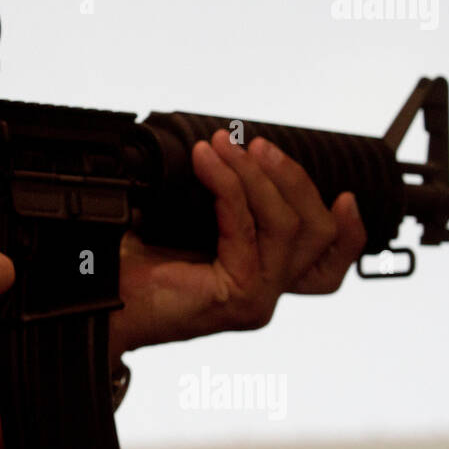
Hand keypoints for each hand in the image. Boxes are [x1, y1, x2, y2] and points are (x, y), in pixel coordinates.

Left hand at [110, 129, 366, 353]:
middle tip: (256, 144)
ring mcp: (256, 298)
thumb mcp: (186, 226)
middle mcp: (266, 292)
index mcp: (262, 277)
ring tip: (225, 146)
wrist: (98, 305)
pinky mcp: (238, 297)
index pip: (327, 263)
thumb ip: (221, 202)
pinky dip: (228, 187)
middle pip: (318, 234)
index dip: (350, 232)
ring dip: (259, 176)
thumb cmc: (133, 268)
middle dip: (292, 179)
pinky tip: (206, 163)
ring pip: (289, 227)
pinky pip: (245, 228)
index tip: (345, 193)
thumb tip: (230, 148)